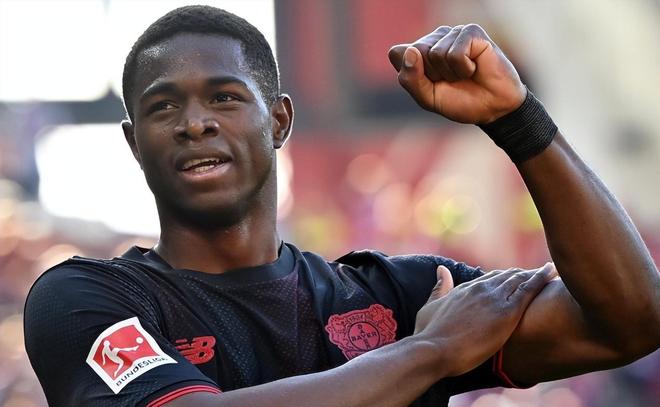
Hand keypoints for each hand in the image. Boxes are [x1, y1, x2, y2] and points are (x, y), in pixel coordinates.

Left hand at [388, 24, 525, 123]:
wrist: (493, 108)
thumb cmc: (460, 101)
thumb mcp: (427, 98)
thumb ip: (410, 79)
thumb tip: (411, 50)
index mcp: (418, 52)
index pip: (396, 54)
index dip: (411, 75)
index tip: (430, 84)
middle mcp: (433, 39)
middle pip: (415, 52)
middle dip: (432, 75)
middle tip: (451, 80)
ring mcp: (452, 33)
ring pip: (435, 53)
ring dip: (451, 73)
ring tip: (464, 74)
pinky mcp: (471, 32)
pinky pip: (455, 53)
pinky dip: (464, 68)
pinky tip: (474, 67)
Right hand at [415, 263, 556, 376]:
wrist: (433, 350)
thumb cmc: (428, 335)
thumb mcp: (430, 307)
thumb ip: (439, 288)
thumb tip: (441, 269)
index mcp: (464, 289)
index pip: (489, 279)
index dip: (504, 278)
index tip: (515, 278)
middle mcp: (481, 289)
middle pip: (507, 276)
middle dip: (523, 274)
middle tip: (539, 273)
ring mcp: (494, 299)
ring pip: (520, 279)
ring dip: (535, 274)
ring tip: (551, 271)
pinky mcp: (507, 312)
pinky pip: (529, 289)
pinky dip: (542, 278)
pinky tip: (553, 273)